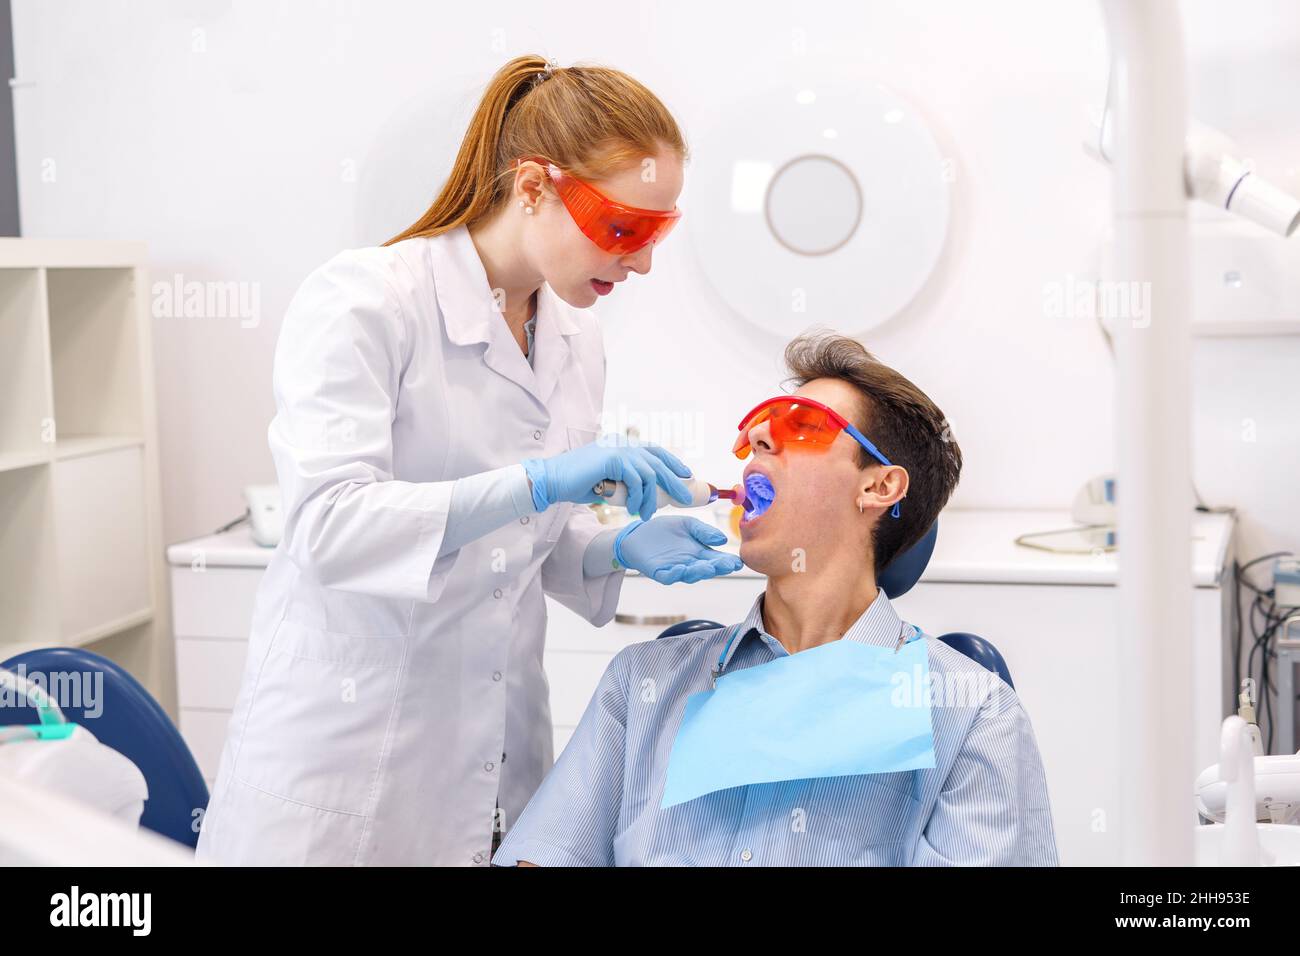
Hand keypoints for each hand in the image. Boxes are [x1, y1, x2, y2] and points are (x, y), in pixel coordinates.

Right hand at [523, 434, 692, 521]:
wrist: (553, 480)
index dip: (673, 461)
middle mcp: (622, 443)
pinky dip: (638, 497)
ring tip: (648, 514)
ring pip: (649, 473)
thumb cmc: (577, 484)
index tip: (687, 474)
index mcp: (621, 444)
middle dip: (675, 480)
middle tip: (685, 497)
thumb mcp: (609, 481)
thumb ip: (626, 482)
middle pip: (658, 460)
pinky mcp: (612, 458)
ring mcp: (618, 449)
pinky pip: (636, 480)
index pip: (654, 450)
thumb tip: (647, 494)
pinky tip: (634, 509)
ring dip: (652, 497)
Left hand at [614, 516, 743, 584]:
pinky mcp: (659, 572)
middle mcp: (691, 564)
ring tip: (707, 567)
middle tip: (725, 565)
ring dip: (698, 572)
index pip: (718, 560)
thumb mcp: (688, 525)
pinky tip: (681, 569)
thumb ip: (704, 531)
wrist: (638, 533)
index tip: (737, 562)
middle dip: (717, 568)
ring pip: (689, 575)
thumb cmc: (665, 530)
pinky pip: (668, 577)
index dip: (727, 562)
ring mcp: (675, 569)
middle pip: (706, 569)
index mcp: (700, 553)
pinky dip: (675, 574)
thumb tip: (722, 539)